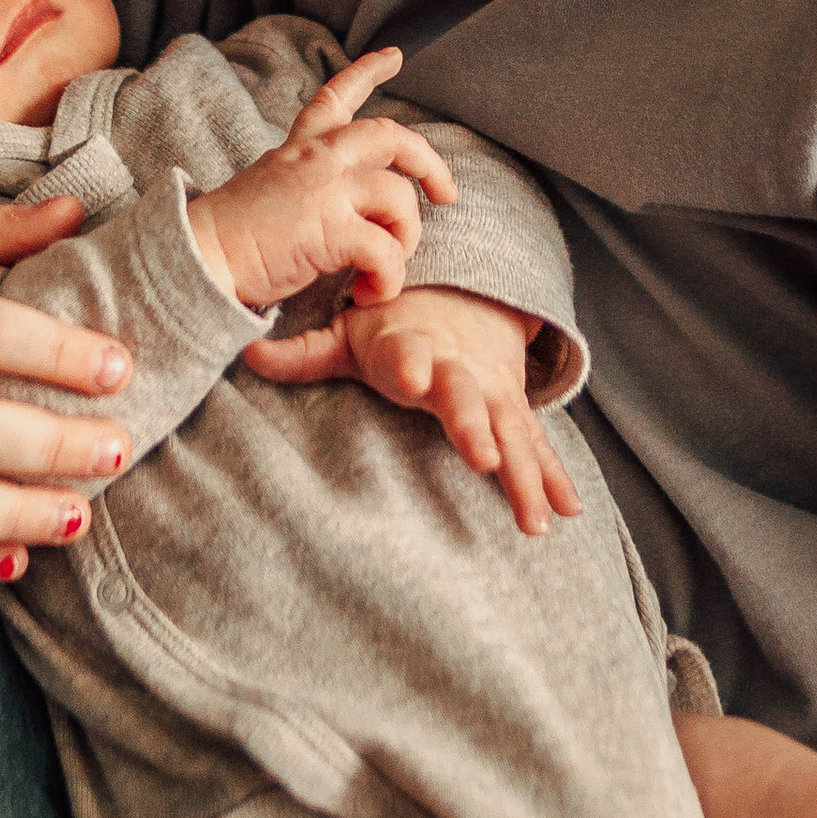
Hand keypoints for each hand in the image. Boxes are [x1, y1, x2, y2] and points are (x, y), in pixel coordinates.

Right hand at [189, 48, 454, 312]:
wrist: (199, 261)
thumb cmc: (231, 238)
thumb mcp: (269, 189)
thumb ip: (306, 183)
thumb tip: (341, 199)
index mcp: (299, 150)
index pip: (335, 98)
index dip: (367, 72)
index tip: (394, 56)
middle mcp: (316, 160)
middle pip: (390, 138)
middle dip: (429, 163)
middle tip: (446, 194)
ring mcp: (325, 191)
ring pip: (399, 198)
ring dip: (406, 239)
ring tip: (385, 269)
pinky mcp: (331, 229)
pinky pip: (387, 250)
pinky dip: (388, 277)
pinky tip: (370, 293)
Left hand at [245, 288, 578, 537]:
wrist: (459, 297)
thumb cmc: (390, 328)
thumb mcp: (347, 334)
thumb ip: (303, 350)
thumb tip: (247, 353)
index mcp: (410, 347)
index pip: (409, 354)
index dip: (411, 365)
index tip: (414, 378)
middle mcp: (456, 369)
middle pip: (466, 398)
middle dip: (476, 427)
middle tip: (484, 460)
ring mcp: (490, 392)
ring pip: (510, 431)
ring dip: (524, 472)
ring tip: (535, 519)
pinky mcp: (512, 410)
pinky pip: (537, 446)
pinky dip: (555, 477)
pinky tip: (569, 511)